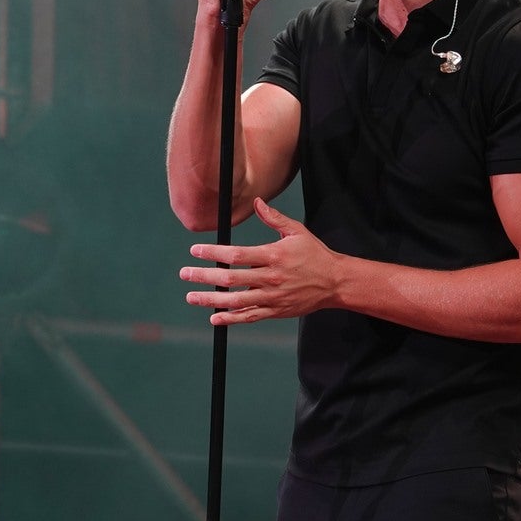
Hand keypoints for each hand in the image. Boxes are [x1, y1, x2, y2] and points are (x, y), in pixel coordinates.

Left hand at [180, 198, 339, 325]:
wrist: (335, 283)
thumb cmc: (315, 254)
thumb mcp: (297, 232)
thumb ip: (274, 218)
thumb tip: (257, 202)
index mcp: (273, 255)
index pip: (236, 255)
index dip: (213, 253)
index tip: (196, 250)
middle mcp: (270, 278)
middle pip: (231, 279)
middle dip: (204, 276)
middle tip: (185, 274)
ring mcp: (272, 297)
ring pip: (236, 301)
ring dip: (211, 300)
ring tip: (192, 297)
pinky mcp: (276, 311)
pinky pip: (249, 316)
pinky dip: (231, 319)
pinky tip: (215, 318)